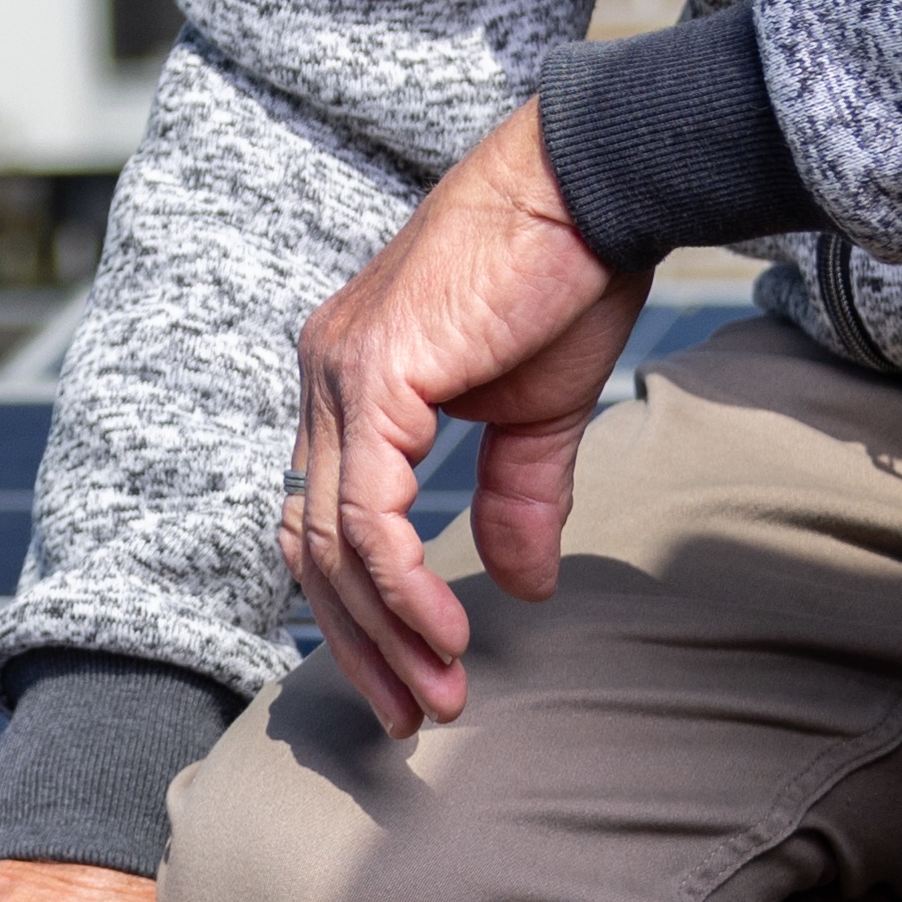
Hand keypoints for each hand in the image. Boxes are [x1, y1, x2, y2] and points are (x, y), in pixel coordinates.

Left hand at [283, 93, 649, 733]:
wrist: (592, 185)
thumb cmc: (566, 276)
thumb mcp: (534, 410)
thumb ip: (515, 494)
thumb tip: (520, 585)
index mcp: (349, 380)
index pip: (323, 519)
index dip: (360, 610)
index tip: (415, 676)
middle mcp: (324, 376)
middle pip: (309, 544)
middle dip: (361, 644)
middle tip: (416, 715)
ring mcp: (339, 372)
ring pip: (331, 541)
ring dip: (386, 633)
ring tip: (440, 694)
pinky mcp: (376, 373)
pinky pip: (370, 513)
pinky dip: (404, 586)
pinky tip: (447, 632)